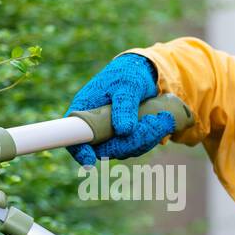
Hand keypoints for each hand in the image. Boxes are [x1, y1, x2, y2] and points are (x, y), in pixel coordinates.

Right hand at [65, 53, 175, 167]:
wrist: (145, 73)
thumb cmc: (129, 74)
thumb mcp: (128, 85)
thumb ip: (125, 105)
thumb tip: (123, 131)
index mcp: (85, 110)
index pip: (73, 136)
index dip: (79, 150)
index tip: (89, 160)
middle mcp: (94, 126)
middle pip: (103, 150)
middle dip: (128, 143)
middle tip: (150, 123)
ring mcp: (109, 134)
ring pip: (123, 150)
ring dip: (144, 139)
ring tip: (161, 118)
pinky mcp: (125, 137)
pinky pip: (136, 146)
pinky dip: (151, 136)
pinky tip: (162, 121)